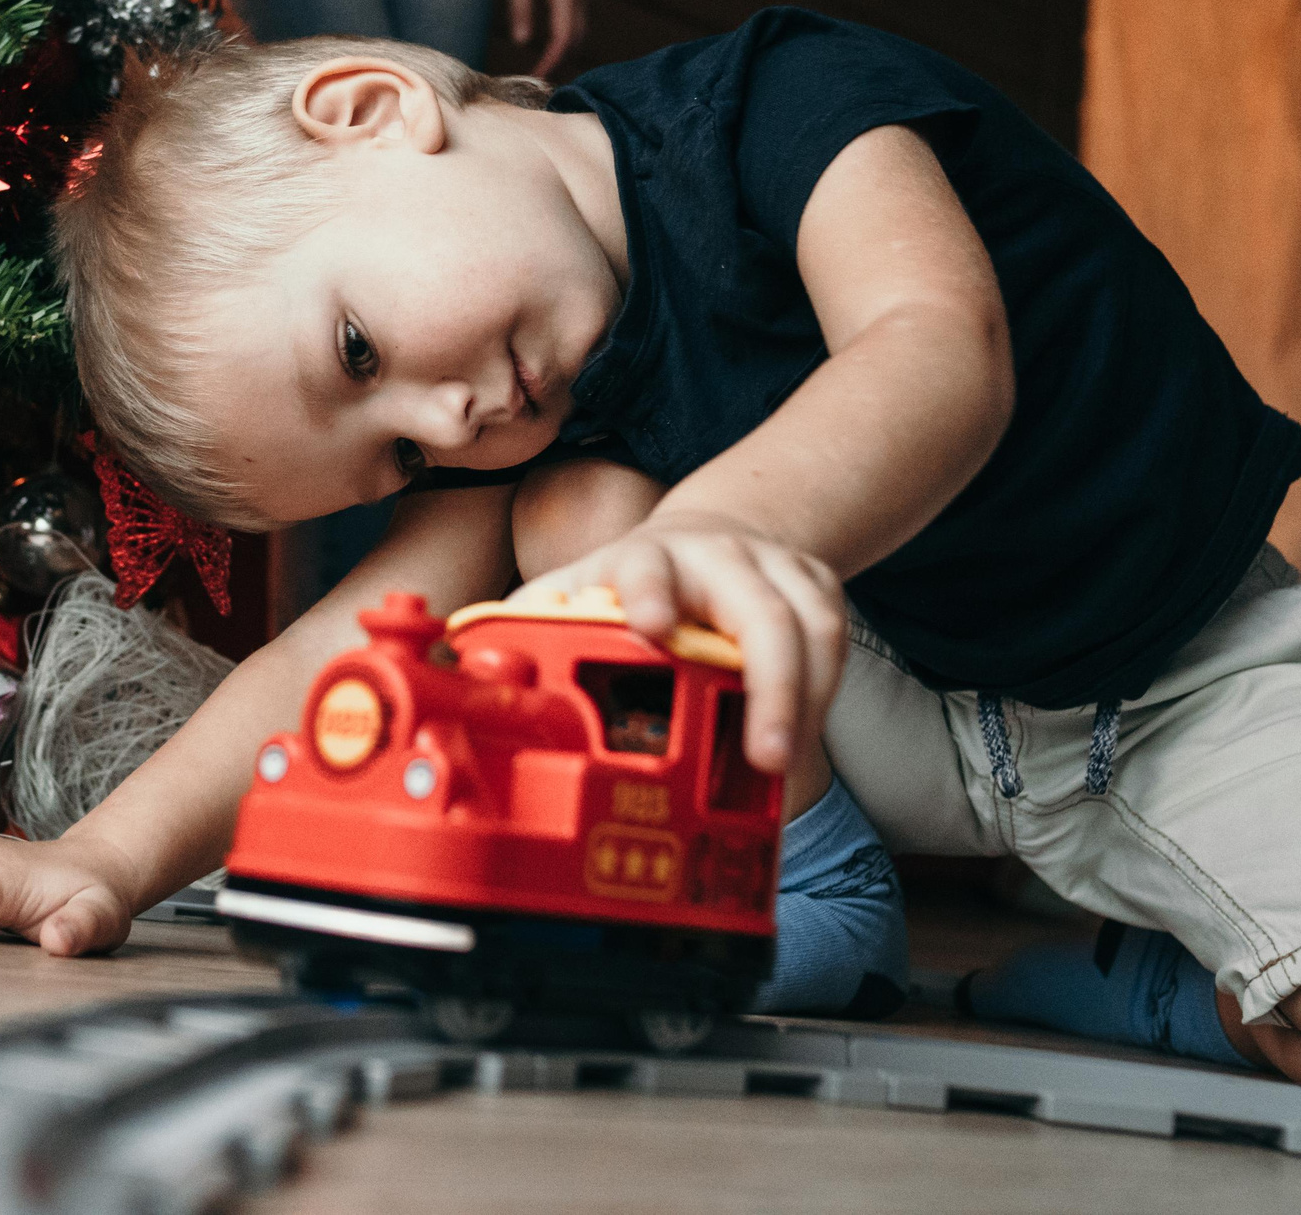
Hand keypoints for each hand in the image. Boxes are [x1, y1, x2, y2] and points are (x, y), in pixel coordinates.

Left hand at [507, 0, 587, 79]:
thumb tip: (522, 42)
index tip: (536, 77)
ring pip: (580, 36)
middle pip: (576, 41)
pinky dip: (567, 44)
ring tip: (542, 73)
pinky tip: (551, 55)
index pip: (563, 37)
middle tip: (536, 83)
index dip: (551, 61)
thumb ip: (521, 8)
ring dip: (565, 56)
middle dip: (559, 64)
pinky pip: (578, 27)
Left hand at [517, 509, 845, 776]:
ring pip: (811, 626)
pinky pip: (834, 640)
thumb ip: (529, 626)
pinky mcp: (816, 585)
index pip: (645, 570)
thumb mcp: (577, 591)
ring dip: (805, 698)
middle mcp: (717, 557)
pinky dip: (824, 690)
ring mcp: (773, 568)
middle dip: (769, 684)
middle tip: (763, 756)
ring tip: (782, 765)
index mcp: (644, 559)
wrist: (711, 536)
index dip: (649, 595)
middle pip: (759, 613)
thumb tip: (465, 664)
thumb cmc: (635, 580)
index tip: (652, 626)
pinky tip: (801, 731)